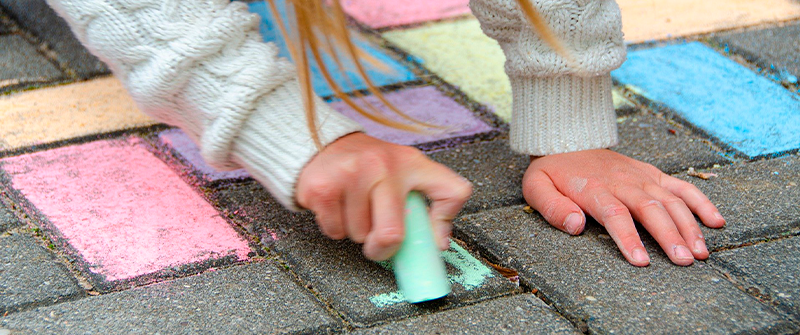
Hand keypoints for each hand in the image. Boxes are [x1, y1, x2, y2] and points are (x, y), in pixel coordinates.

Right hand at [296, 133, 471, 260]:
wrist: (324, 143)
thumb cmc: (369, 166)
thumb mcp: (406, 173)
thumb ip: (430, 204)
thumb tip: (438, 243)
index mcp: (412, 163)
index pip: (452, 191)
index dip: (445, 222)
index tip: (434, 241)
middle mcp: (383, 165)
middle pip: (393, 234)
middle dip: (382, 247)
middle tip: (377, 237)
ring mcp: (352, 174)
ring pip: (359, 235)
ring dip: (355, 231)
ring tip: (354, 206)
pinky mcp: (323, 187)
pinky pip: (334, 230)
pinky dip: (334, 227)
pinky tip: (337, 205)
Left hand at [523, 149, 724, 265]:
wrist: (568, 139)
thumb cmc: (552, 171)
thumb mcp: (536, 187)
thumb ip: (552, 208)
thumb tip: (575, 226)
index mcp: (593, 188)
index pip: (614, 214)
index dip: (629, 238)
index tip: (642, 261)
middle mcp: (622, 181)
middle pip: (650, 208)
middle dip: (669, 235)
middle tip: (684, 262)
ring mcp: (640, 176)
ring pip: (671, 200)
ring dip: (688, 226)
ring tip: (700, 252)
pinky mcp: (652, 173)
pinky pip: (681, 186)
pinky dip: (701, 203)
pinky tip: (716, 223)